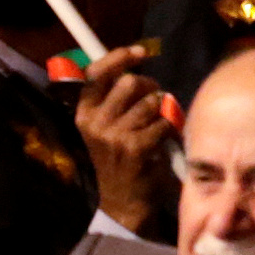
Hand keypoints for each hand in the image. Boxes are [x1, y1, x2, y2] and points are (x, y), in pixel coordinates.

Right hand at [75, 48, 177, 236]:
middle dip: (150, 86)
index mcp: (84, 113)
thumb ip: (113, 99)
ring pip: (150, 101)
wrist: (124, 202)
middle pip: (130, 83)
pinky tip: (166, 137)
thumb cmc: (119, 159)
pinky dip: (170, 126)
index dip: (119, 57)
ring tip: (159, 122)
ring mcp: (115, 135)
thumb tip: (133, 67)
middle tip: (156, 97)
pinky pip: (163, 121)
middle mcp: (95, 122)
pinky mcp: (136, 147)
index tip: (140, 52)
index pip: (96, 73)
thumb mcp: (104, 128)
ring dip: (162, 108)